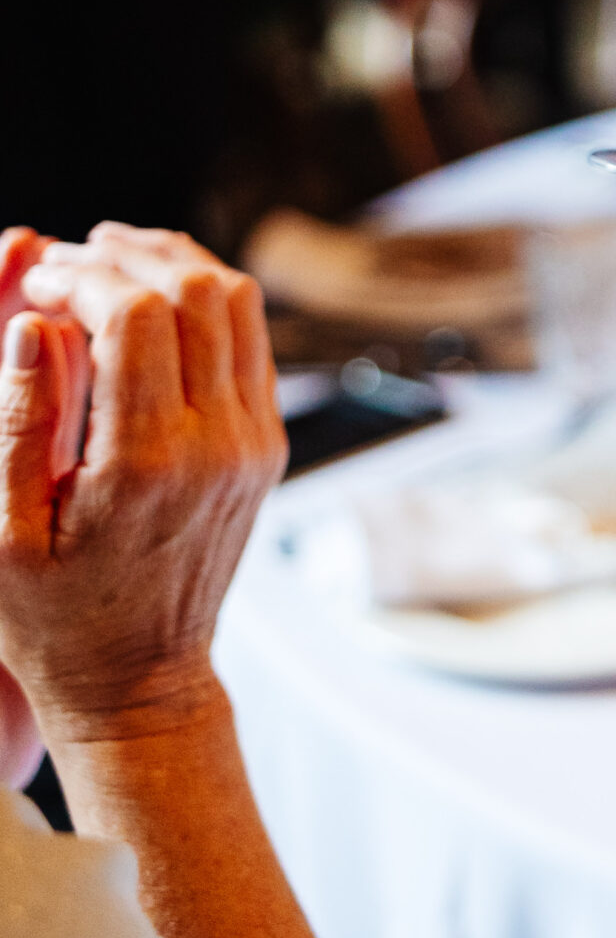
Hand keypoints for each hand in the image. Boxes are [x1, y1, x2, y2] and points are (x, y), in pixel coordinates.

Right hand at [0, 223, 286, 744]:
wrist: (139, 683)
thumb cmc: (56, 621)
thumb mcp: (4, 537)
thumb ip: (19, 422)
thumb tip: (34, 322)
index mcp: (147, 463)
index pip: (135, 315)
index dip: (82, 276)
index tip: (37, 279)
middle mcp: (217, 442)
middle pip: (194, 290)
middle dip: (126, 255)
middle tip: (69, 255)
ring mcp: (254, 440)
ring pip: (236, 301)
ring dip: (174, 262)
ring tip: (110, 256)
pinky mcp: (268, 442)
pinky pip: (252, 337)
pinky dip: (208, 296)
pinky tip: (155, 296)